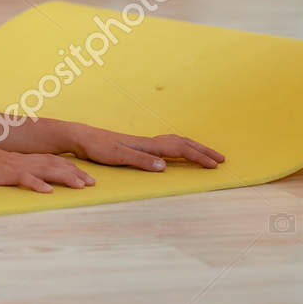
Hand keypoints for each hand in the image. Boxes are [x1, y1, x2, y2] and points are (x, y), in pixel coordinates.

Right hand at [0, 145, 94, 192]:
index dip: (68, 167)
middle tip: (92, 182)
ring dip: (63, 177)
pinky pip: (22, 179)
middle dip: (74, 173)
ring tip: (80, 186)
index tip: (83, 176)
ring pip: (43, 170)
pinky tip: (48, 191)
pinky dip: (36, 184)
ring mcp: (11, 166)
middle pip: (52, 164)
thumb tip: (14, 174)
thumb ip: (6, 168)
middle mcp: (19, 160)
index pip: (48, 161)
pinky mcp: (2, 174)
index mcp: (18, 159)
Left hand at [66, 124, 223, 170]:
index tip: (216, 165)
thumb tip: (164, 166)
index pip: (180, 150)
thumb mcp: (117, 156)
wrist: (81, 137)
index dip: (198, 157)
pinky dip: (179, 147)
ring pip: (175, 142)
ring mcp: (143, 143)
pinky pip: (166, 145)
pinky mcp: (137, 145)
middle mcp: (148, 142)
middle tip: (221, 159)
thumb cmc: (96, 146)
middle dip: (202, 151)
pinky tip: (179, 152)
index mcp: (147, 145)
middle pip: (182, 144)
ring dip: (193, 148)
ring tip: (206, 154)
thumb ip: (140, 160)